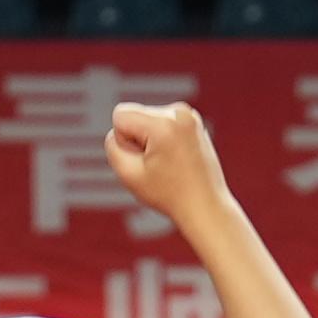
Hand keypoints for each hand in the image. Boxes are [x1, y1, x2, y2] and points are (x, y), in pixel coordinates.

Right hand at [105, 99, 228, 223]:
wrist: (205, 205)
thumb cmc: (170, 195)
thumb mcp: (128, 175)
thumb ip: (112, 147)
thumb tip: (118, 131)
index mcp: (163, 124)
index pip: (120, 115)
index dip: (123, 140)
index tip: (143, 159)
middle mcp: (179, 112)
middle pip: (134, 115)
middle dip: (138, 140)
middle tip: (157, 165)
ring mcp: (189, 115)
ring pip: (148, 119)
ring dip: (150, 141)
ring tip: (167, 164)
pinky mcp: (192, 121)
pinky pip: (162, 123)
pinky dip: (163, 139)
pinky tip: (175, 159)